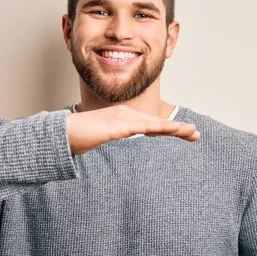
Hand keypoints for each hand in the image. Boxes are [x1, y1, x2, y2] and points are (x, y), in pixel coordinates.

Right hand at [66, 105, 200, 154]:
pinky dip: (161, 128)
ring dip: (175, 128)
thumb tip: (111, 141)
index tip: (184, 133)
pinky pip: (143, 128)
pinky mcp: (117, 126)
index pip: (149, 125)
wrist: (60, 134)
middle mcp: (124, 114)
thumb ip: (108, 138)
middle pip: (156, 123)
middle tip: (197, 134)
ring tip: (192, 132)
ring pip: (154, 124)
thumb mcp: (98, 139)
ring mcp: (121, 119)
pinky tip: (174, 129)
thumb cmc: (77, 137)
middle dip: (177, 128)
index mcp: (121, 118)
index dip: (168, 128)